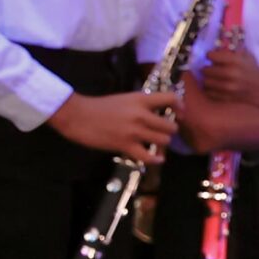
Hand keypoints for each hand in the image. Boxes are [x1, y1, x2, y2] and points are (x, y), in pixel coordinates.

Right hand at [50, 89, 179, 162]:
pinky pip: (148, 156)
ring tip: (156, 143)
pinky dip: (155, 159)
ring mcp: (134, 131)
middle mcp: (142, 115)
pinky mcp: (125, 145)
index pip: (171, 98)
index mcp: (141, 99)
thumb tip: (156, 113)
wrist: (78, 115)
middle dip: (170, 131)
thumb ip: (141, 105)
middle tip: (163, 132)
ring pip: (163, 141)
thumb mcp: (125, 99)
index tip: (180, 114)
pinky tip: (157, 158)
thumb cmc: (99, 106)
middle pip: (170, 126)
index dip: (180, 107)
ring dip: (162, 143)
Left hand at [196, 42, 258, 108]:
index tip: (213, 59)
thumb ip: (230, 53)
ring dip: (209, 81)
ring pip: (206, 83)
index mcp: (235, 60)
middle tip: (212, 71)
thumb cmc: (256, 71)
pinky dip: (212, 91)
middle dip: (208, 69)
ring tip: (215, 80)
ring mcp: (228, 87)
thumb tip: (213, 51)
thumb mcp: (247, 57)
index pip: (210, 56)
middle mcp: (231, 73)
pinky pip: (210, 94)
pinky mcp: (228, 99)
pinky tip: (218, 89)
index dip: (211, 57)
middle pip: (205, 70)